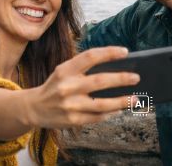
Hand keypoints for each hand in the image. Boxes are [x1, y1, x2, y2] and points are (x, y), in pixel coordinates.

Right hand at [24, 46, 139, 127]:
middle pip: (100, 81)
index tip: (125, 52)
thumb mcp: (64, 71)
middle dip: (121, 79)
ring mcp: (70, 105)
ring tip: (135, 98)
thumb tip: (116, 70)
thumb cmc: (56, 86)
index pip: (90, 57)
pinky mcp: (73, 120)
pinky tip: (120, 109)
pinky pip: (97, 117)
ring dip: (122, 101)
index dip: (109, 53)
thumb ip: (84, 69)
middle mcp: (67, 86)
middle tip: (136, 77)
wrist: (34, 108)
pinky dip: (111, 113)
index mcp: (65, 70)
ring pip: (102, 104)